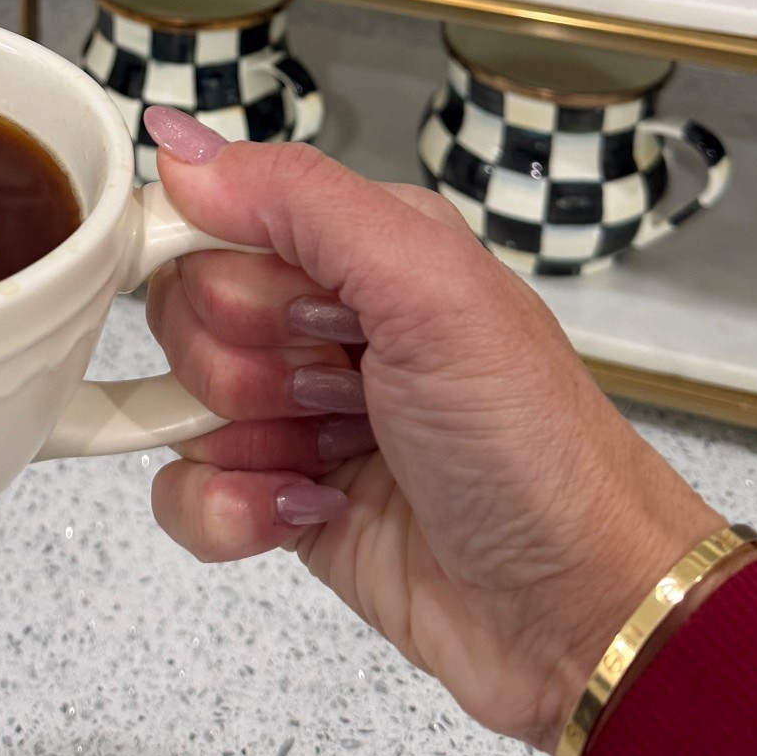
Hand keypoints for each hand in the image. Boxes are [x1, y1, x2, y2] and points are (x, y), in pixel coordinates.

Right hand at [143, 112, 719, 752]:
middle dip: (245, 362)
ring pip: (179, 402)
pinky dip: (226, 512)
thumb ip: (299, 199)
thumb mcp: (428, 287)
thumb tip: (177, 141)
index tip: (282, 310)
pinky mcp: (284, 498)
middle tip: (339, 389)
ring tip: (338, 456)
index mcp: (364, 244)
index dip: (220, 265)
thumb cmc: (529, 443)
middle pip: (190, 311)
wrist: (579, 614)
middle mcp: (328, 317)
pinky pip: (187, 490)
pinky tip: (303, 513)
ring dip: (243, 440)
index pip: (219, 214)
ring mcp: (302, 412)